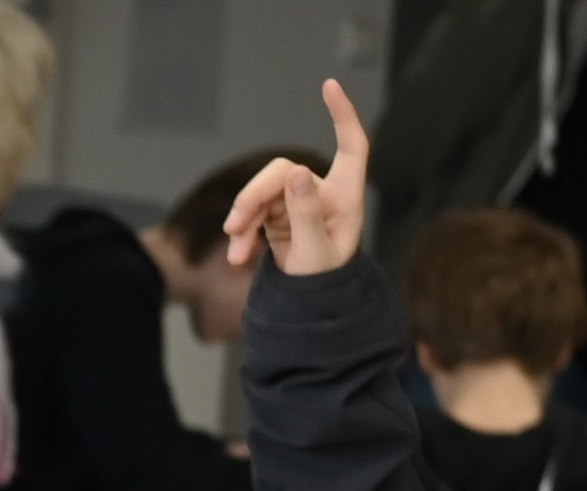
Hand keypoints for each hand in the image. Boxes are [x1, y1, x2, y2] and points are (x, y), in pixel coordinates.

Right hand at [223, 81, 371, 277]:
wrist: (309, 307)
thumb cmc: (324, 283)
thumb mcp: (316, 254)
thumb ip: (306, 214)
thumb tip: (297, 171)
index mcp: (345, 196)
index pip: (351, 145)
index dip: (343, 115)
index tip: (329, 87)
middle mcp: (321, 192)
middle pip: (284, 171)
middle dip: (256, 195)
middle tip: (235, 225)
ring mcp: (296, 201)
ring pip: (261, 192)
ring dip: (243, 220)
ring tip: (235, 251)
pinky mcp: (275, 214)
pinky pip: (252, 213)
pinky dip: (242, 233)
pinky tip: (237, 257)